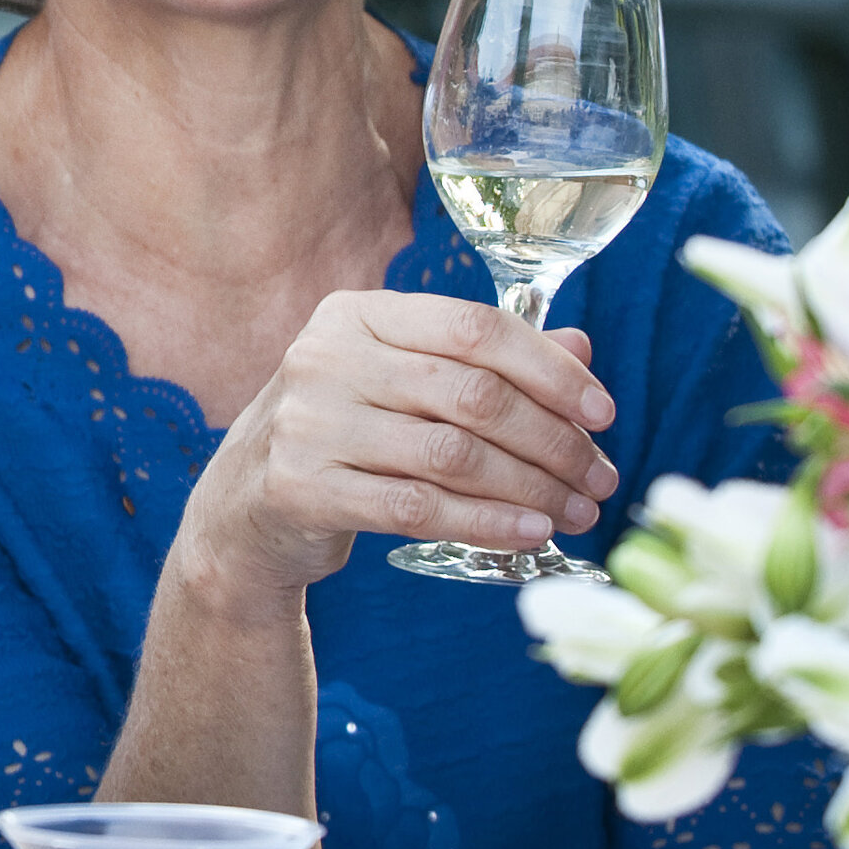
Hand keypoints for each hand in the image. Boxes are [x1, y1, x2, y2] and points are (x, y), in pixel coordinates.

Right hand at [177, 293, 622, 604]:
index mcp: (356, 314)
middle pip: (472, 395)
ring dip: (532, 489)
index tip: (603, 412)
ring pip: (452, 456)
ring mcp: (306, 423)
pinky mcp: (300, 487)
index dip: (550, 370)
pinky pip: (417, 508)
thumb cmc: (345, 432)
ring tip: (576, 512)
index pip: (475, 327)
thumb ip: (485, 361)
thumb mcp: (403, 382)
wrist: (245, 504)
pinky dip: (485, 523)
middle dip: (554, 441)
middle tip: (600, 477)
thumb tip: (581, 350)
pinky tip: (529, 534)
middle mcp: (325, 357)